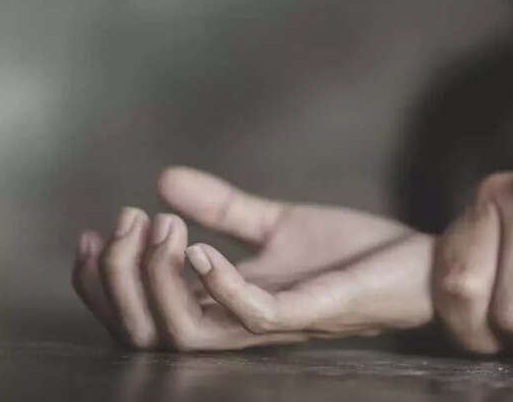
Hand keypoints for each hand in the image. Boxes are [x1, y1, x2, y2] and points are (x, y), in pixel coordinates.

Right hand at [72, 168, 433, 350]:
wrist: (421, 264)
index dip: (103, 285)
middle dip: (117, 281)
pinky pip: (253, 315)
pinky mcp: (313, 309)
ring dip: (157, 280)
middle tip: (122, 222)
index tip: (91, 232)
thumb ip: (224, 208)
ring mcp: (276, 321)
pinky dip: (220, 284)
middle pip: (147, 333)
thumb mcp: (279, 222)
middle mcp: (241, 322)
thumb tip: (164, 178)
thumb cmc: (353, 253)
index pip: (144, 316)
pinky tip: (198, 247)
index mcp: (227, 305)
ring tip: (157, 226)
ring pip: (187, 334)